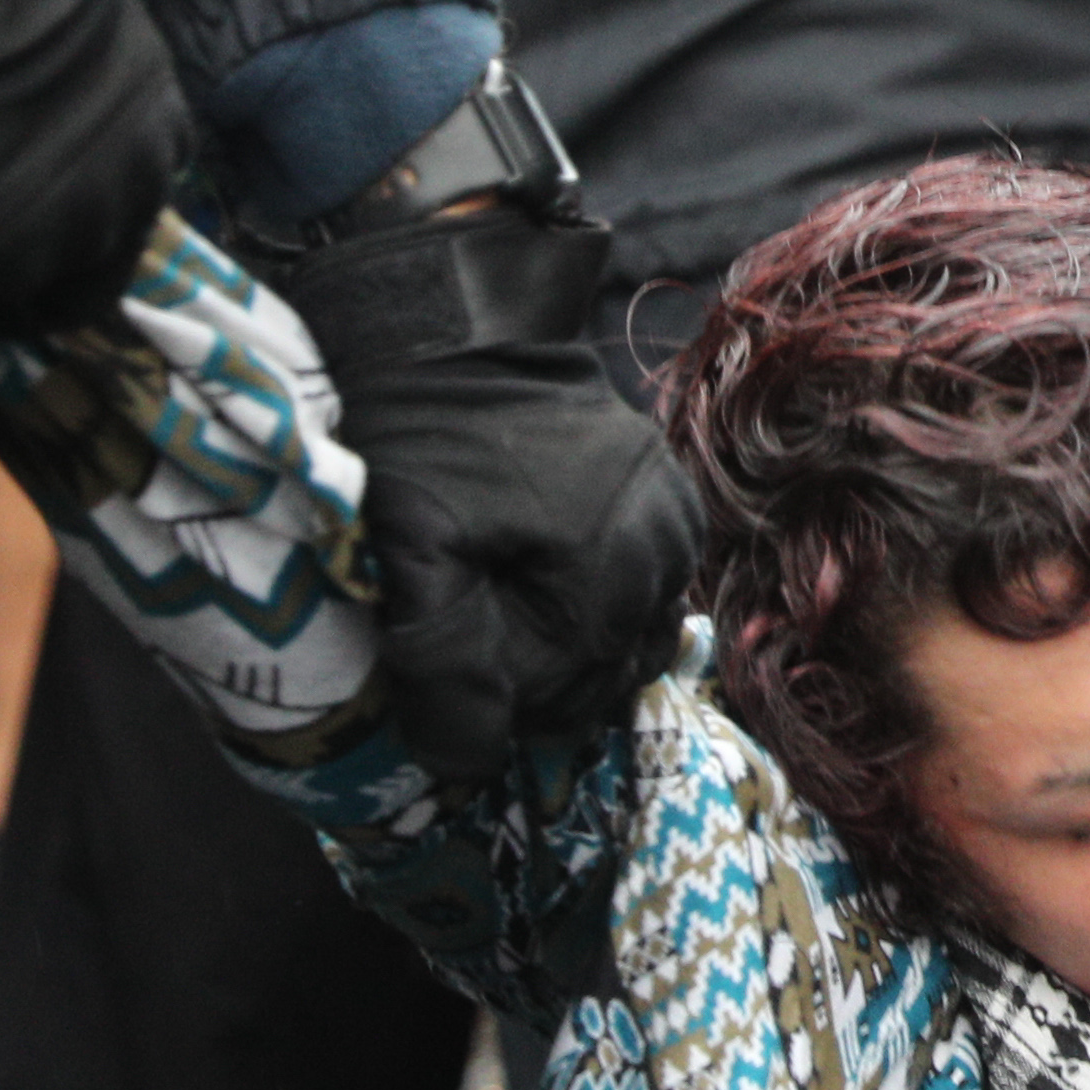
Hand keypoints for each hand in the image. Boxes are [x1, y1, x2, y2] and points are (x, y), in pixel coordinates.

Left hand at [329, 341, 701, 785]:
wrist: (453, 324)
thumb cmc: (419, 438)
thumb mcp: (412, 553)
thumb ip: (446, 664)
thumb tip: (470, 766)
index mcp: (609, 579)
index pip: (552, 700)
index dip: (482, 697)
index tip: (430, 661)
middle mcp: (665, 557)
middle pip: (598, 676)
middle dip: (528, 675)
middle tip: (458, 633)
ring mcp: (677, 524)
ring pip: (625, 640)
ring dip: (565, 645)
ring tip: (497, 605)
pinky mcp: (673, 498)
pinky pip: (645, 590)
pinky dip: (597, 603)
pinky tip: (544, 576)